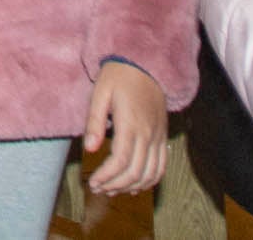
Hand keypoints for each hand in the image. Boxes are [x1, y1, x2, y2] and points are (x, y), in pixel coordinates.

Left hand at [81, 60, 169, 195]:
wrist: (145, 64)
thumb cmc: (119, 76)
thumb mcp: (100, 93)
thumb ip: (94, 122)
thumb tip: (89, 149)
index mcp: (130, 123)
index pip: (120, 161)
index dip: (106, 176)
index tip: (92, 182)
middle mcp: (148, 133)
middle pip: (134, 172)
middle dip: (115, 185)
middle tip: (98, 189)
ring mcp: (158, 136)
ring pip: (150, 174)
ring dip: (131, 187)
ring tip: (113, 190)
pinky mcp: (163, 137)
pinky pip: (162, 166)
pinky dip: (150, 181)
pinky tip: (135, 186)